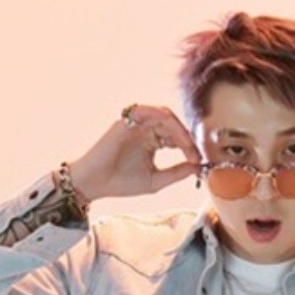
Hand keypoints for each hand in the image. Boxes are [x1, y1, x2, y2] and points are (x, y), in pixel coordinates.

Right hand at [68, 105, 200, 201]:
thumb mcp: (157, 180)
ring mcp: (135, 125)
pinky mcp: (124, 122)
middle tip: (195, 154)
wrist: (95, 184)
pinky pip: (143, 110)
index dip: (190, 147)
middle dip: (188, 139)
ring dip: (178, 129)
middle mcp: (145, 130)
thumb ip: (178, 172)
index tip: (198, 161)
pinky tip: (169, 123)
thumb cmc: (122, 183)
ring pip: (163, 117)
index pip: (177, 138)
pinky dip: (157, 113)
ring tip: (186, 145)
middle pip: (174, 126)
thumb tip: (199, 167)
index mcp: (153, 142)